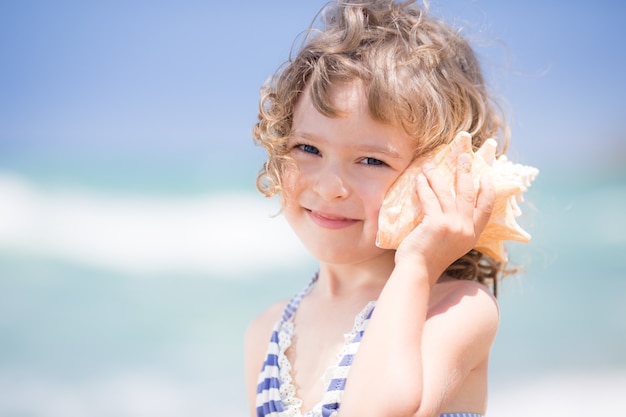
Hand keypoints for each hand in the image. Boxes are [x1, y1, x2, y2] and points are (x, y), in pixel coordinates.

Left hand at [394, 152, 494, 285]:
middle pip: (469, 194)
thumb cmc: (428, 259)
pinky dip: (424, 186)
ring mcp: (452, 226)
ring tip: (430, 164)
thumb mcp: (451, 245)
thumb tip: (453, 209)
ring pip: (447, 192)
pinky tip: (419, 179)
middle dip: (466, 172)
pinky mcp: (436, 224)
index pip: (486, 208)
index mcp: (472, 235)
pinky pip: (430, 198)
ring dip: (438, 176)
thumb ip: (457, 230)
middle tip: (463, 156)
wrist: (417, 272)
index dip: (488, 189)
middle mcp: (466, 229)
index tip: (486, 175)